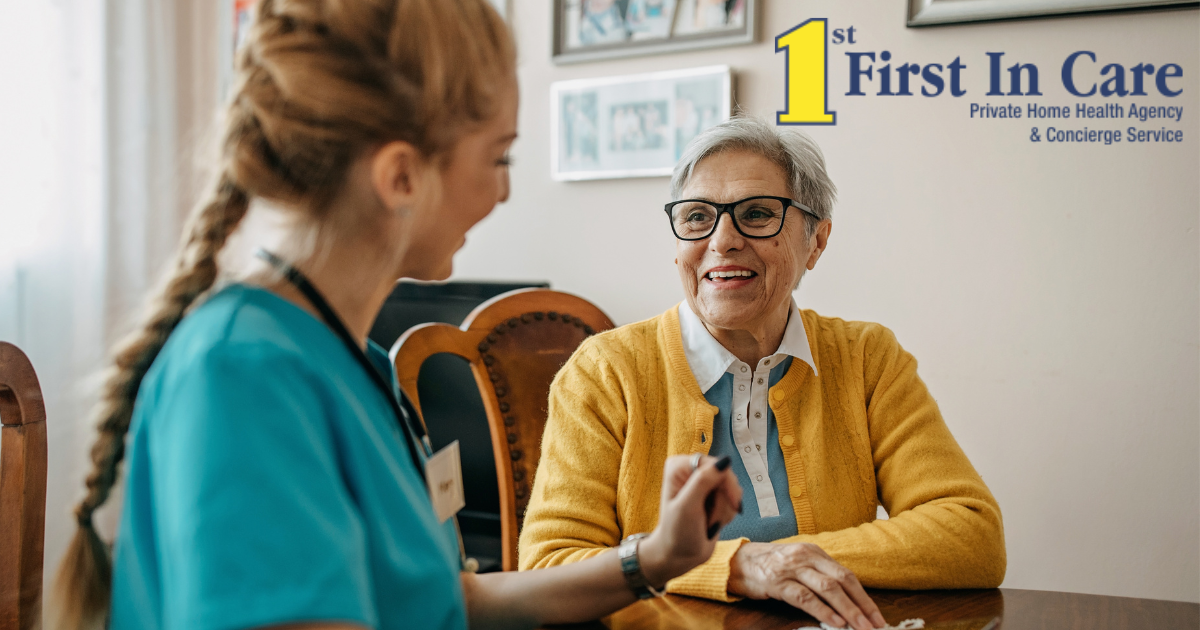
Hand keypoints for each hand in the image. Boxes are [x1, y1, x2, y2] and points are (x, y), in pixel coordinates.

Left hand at [638, 454, 742, 587]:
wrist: (680, 556)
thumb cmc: (677, 533)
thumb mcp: (688, 507)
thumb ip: (703, 481)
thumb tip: (725, 460)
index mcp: (679, 466)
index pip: (715, 464)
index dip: (727, 483)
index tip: (732, 503)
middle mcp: (691, 470)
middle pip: (726, 476)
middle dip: (724, 501)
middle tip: (711, 520)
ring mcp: (703, 483)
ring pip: (732, 488)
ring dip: (725, 510)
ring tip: (709, 523)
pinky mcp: (713, 495)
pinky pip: (732, 498)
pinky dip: (727, 513)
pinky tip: (714, 523)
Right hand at [728, 542, 885, 629]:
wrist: (738, 562)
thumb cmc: (771, 566)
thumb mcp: (799, 564)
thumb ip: (820, 575)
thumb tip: (848, 600)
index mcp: (815, 552)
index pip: (847, 575)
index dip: (864, 597)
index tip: (877, 617)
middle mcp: (806, 557)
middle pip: (842, 581)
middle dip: (861, 605)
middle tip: (875, 625)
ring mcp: (792, 569)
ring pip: (827, 588)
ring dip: (847, 610)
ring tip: (860, 627)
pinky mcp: (778, 582)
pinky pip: (805, 597)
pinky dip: (822, 610)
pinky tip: (834, 622)